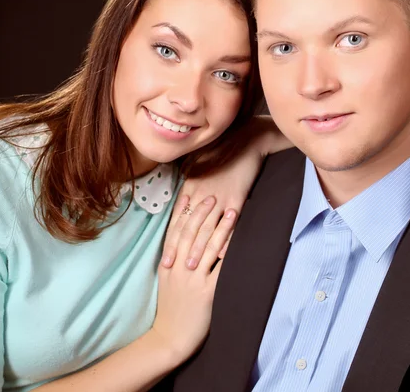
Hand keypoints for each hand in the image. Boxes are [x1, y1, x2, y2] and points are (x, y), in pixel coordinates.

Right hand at [151, 196, 236, 363]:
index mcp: (168, 264)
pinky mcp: (206, 292)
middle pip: (192, 234)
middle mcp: (179, 268)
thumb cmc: (171, 308)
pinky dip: (228, 252)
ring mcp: (193, 280)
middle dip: (204, 214)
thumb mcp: (167, 281)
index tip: (195, 198)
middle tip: (214, 197)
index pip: (177, 232)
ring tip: (231, 212)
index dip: (187, 213)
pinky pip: (220, 268)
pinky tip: (236, 241)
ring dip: (221, 228)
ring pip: (208, 247)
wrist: (170, 337)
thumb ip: (175, 261)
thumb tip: (188, 241)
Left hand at [162, 145, 262, 269]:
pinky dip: (225, 239)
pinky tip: (221, 255)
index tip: (164, 258)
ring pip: (206, 228)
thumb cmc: (223, 153)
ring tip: (192, 267)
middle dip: (179, 249)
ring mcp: (219, 198)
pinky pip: (229, 223)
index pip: (177, 219)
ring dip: (198, 249)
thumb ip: (191, 186)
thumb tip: (184, 202)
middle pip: (187, 226)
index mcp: (190, 187)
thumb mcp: (200, 166)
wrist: (246, 141)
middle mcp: (201, 194)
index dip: (170, 240)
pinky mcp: (236, 199)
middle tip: (172, 268)